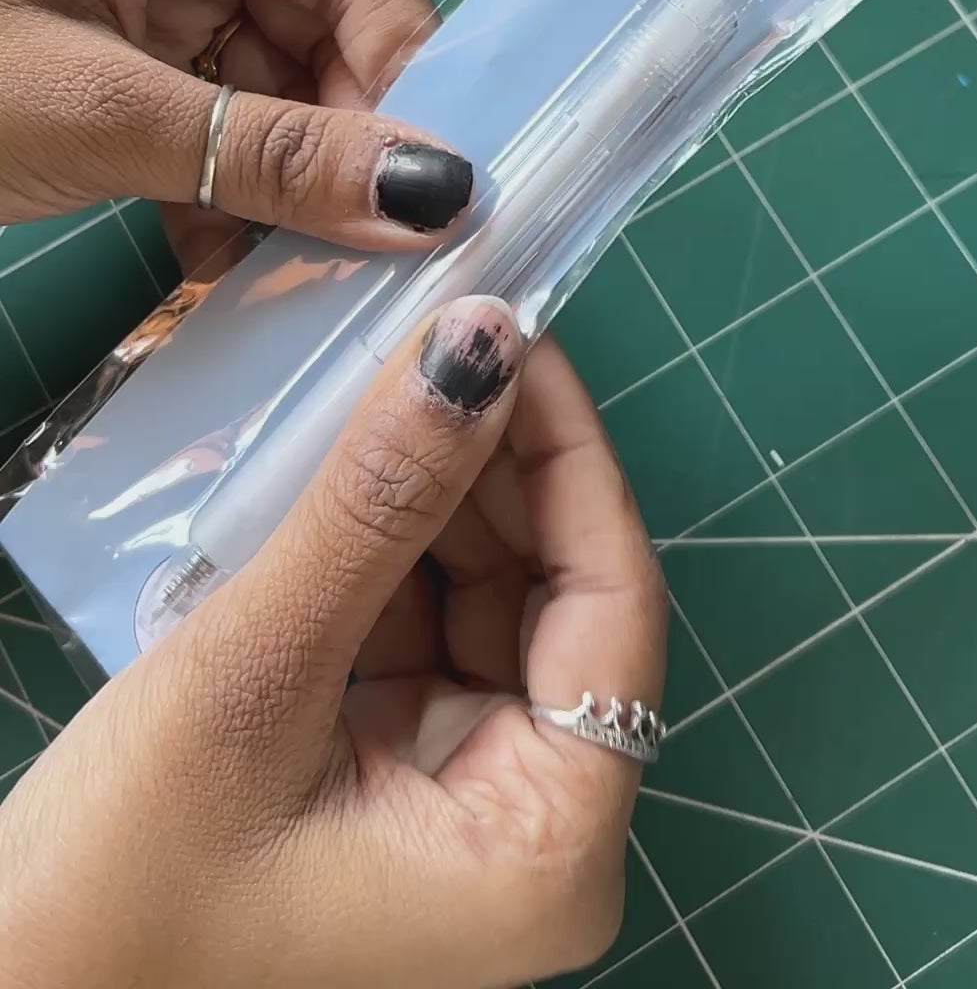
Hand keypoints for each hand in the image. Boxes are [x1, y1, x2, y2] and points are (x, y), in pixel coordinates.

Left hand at [0, 0, 473, 264]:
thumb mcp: (100, 110)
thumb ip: (272, 152)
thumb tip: (438, 196)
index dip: (404, 70)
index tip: (439, 188)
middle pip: (327, 32)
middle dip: (343, 147)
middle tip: (369, 260)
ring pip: (281, 94)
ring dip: (287, 190)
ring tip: (289, 278)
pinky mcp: (128, 62)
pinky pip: (224, 128)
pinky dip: (230, 199)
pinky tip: (218, 264)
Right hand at [0, 300, 667, 988]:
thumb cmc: (122, 887)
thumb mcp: (260, 674)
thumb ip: (376, 503)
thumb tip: (477, 341)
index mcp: (548, 850)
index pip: (613, 604)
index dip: (570, 453)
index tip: (516, 328)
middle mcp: (533, 837)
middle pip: (556, 597)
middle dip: (497, 464)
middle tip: (444, 332)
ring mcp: (464, 812)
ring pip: (489, 605)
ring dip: (441, 496)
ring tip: (394, 381)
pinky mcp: (394, 787)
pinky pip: (423, 635)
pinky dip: (391, 550)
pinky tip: (354, 470)